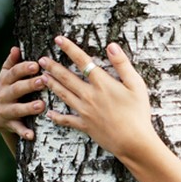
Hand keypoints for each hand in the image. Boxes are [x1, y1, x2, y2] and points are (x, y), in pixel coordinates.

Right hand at [0, 46, 45, 153]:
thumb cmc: (8, 89)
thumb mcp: (7, 76)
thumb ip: (12, 63)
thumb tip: (15, 48)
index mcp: (6, 81)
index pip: (14, 72)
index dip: (24, 68)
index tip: (37, 65)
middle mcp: (4, 95)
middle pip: (16, 89)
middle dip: (29, 85)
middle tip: (43, 81)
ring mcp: (5, 110)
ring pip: (16, 109)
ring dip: (28, 108)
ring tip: (40, 105)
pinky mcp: (9, 124)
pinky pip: (17, 129)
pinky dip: (24, 132)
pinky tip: (32, 135)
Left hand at [39, 36, 155, 158]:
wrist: (133, 141)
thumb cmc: (138, 113)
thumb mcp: (136, 85)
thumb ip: (122, 64)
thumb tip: (111, 46)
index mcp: (102, 83)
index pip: (82, 61)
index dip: (69, 49)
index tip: (58, 39)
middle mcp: (89, 95)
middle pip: (67, 77)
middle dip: (53, 66)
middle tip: (42, 60)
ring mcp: (85, 111)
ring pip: (64, 95)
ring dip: (52, 85)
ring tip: (42, 77)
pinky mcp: (85, 126)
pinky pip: (67, 120)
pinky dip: (57, 117)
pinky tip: (49, 113)